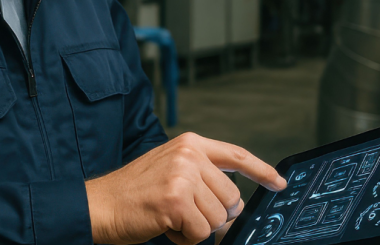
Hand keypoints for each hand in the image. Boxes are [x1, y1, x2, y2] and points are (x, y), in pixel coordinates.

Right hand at [85, 132, 286, 244]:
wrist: (100, 204)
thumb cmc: (134, 192)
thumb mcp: (171, 169)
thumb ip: (202, 175)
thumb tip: (235, 203)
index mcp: (190, 143)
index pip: (236, 154)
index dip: (262, 171)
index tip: (279, 183)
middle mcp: (189, 155)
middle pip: (231, 197)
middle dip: (214, 215)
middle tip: (184, 213)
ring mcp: (183, 176)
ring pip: (218, 218)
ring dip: (197, 227)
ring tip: (170, 217)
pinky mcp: (176, 200)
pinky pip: (201, 233)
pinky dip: (186, 239)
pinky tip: (166, 226)